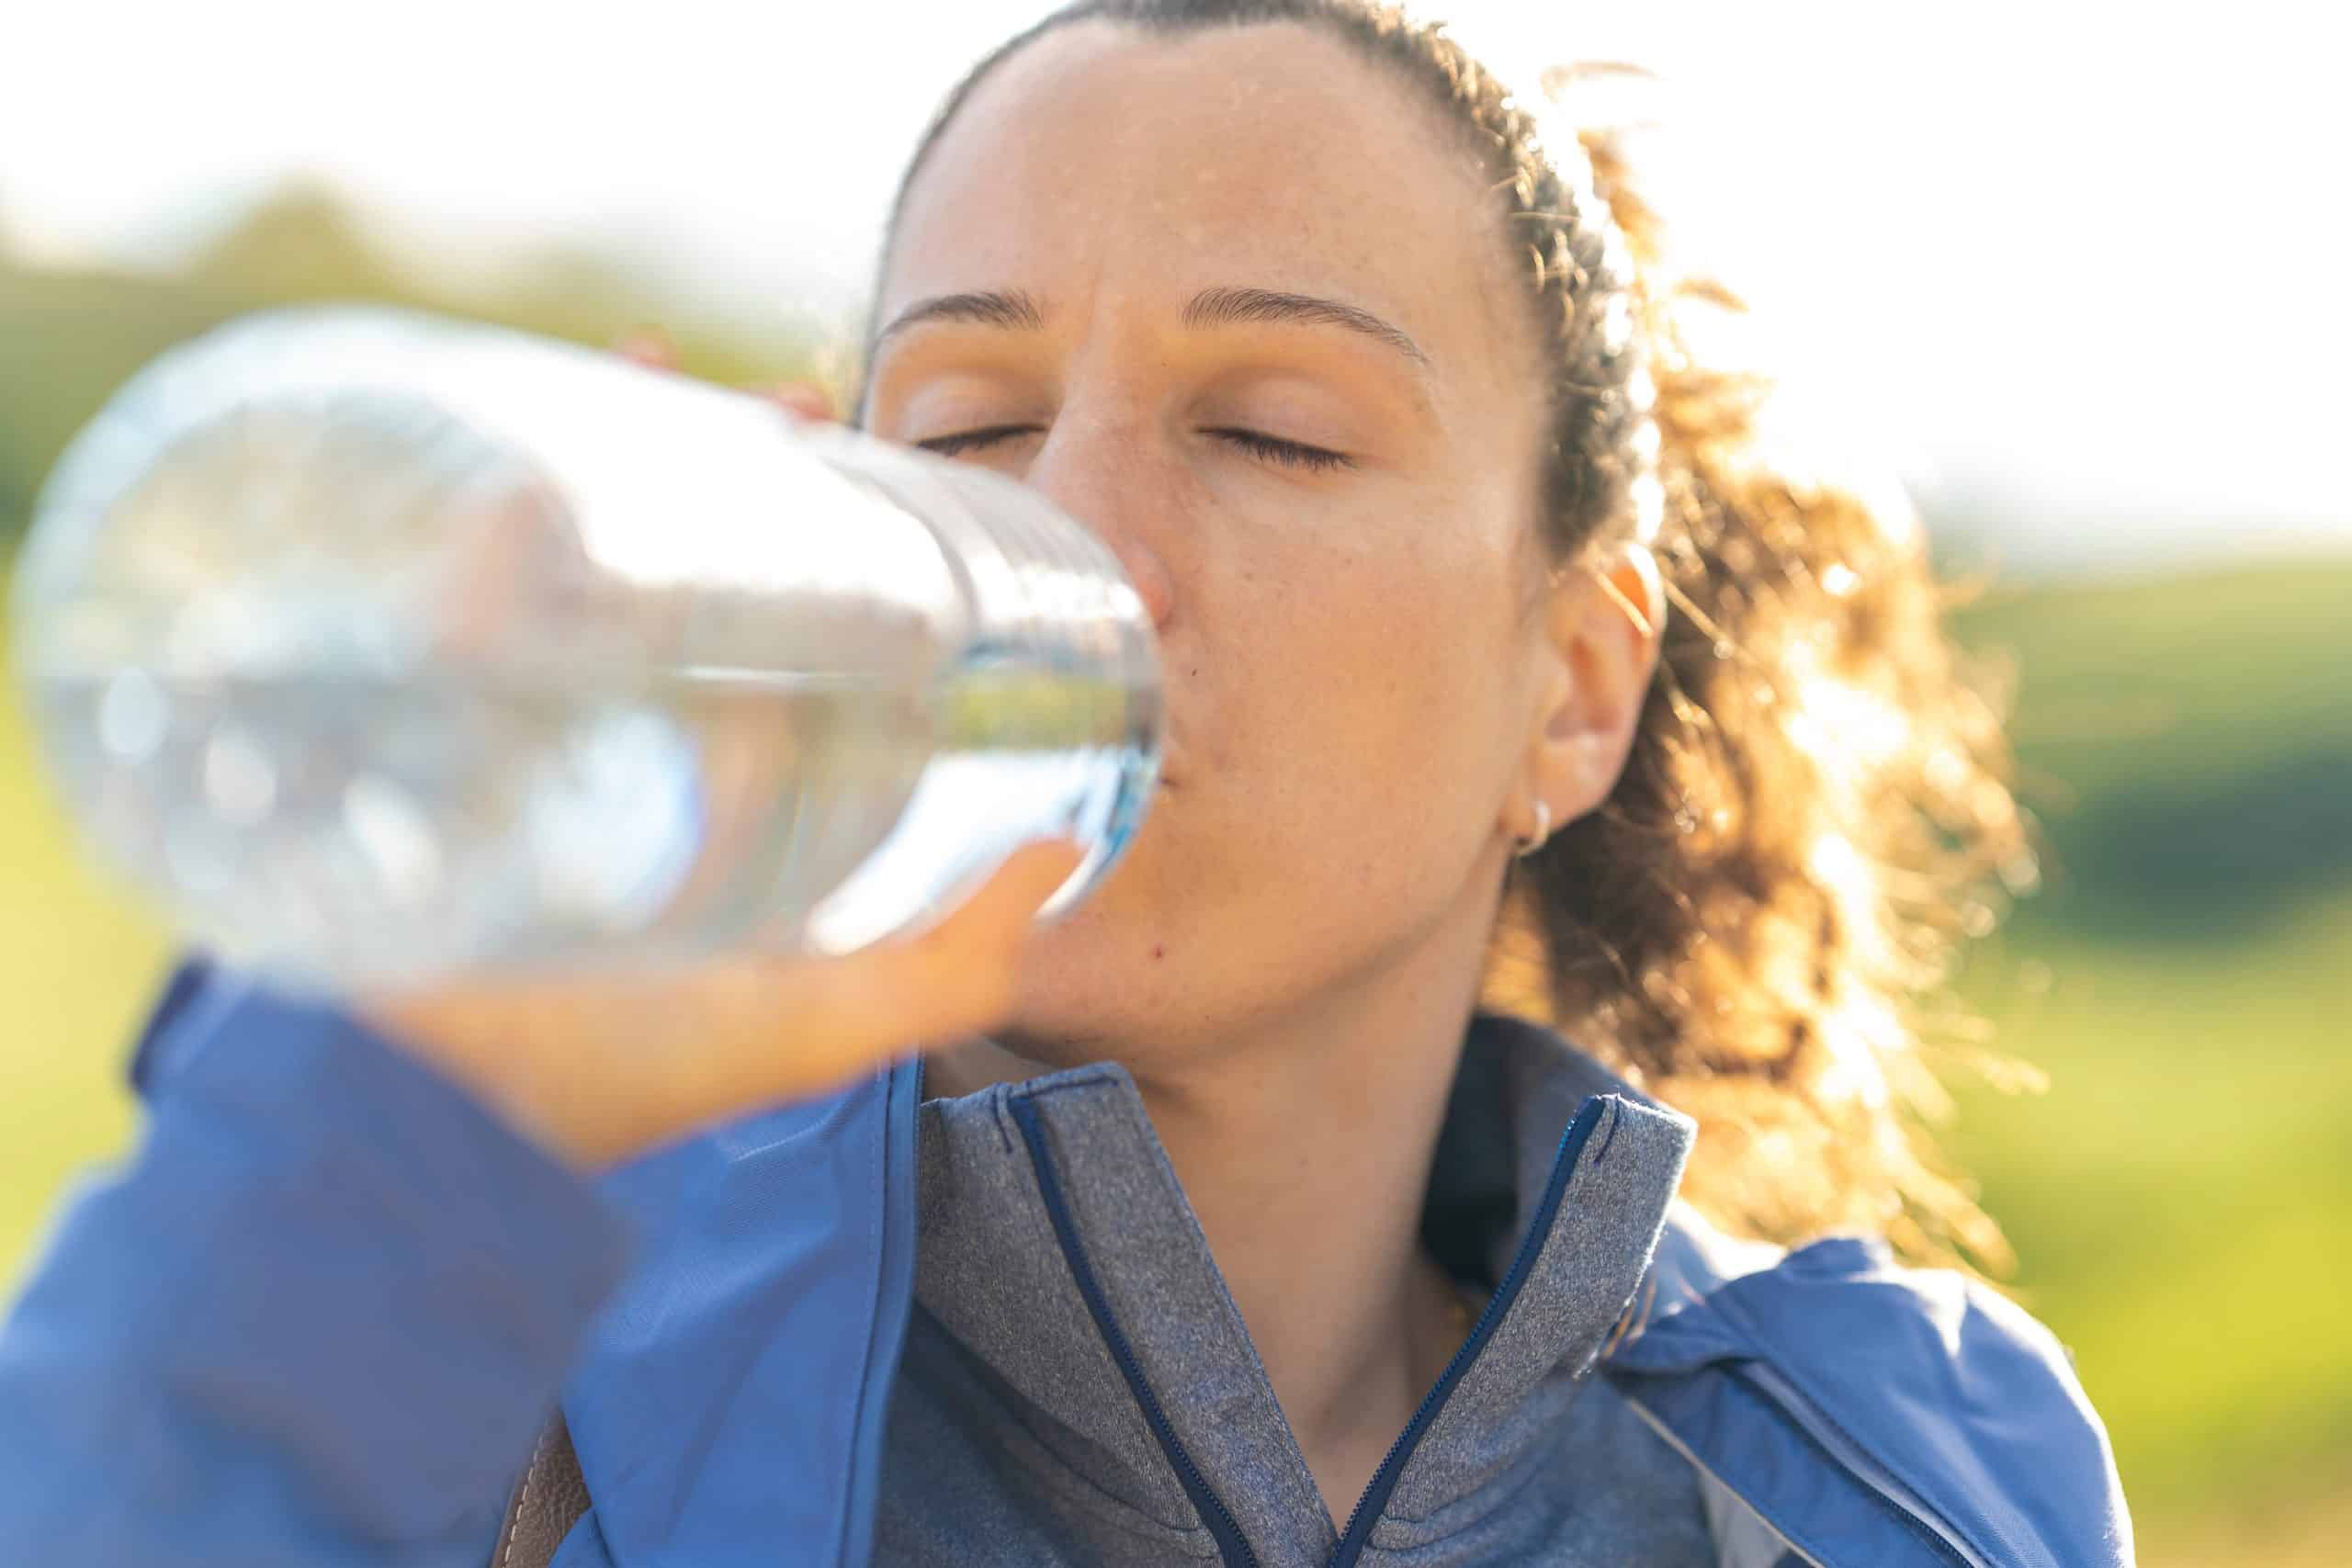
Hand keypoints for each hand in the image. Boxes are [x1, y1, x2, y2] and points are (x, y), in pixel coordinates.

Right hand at [359, 327, 1069, 1168]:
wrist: (435, 1117)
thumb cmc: (628, 1079)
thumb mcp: (825, 1025)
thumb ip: (955, 963)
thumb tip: (1070, 854)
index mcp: (721, 783)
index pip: (785, 617)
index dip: (831, 527)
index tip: (861, 449)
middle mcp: (629, 733)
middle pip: (690, 557)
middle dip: (730, 459)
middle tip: (781, 402)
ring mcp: (520, 712)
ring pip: (576, 536)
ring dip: (617, 438)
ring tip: (654, 366)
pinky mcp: (415, 706)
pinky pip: (447, 563)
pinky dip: (484, 481)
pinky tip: (527, 424)